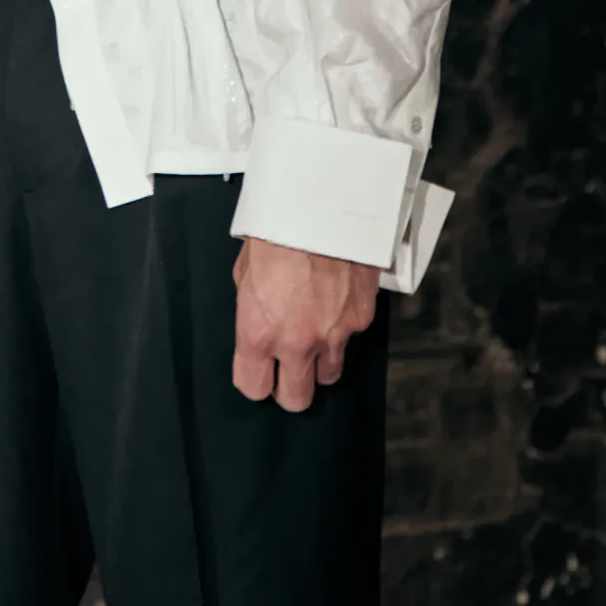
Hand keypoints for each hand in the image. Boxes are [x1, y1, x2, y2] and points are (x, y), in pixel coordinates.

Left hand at [232, 235, 380, 411]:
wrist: (320, 205)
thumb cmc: (277, 231)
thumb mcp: (245, 271)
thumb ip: (253, 308)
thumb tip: (259, 320)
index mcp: (259, 332)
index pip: (253, 388)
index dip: (255, 380)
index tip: (258, 371)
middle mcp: (296, 343)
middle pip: (296, 399)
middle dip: (290, 387)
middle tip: (288, 369)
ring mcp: (332, 335)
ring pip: (329, 375)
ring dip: (320, 362)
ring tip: (315, 333)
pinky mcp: (360, 320)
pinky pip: (350, 338)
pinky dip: (342, 327)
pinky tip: (335, 301)